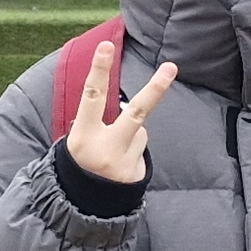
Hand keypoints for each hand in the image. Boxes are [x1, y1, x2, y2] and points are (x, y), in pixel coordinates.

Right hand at [61, 41, 179, 185]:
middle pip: (136, 112)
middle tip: (172, 67)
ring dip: (130, 136)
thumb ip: (96, 119)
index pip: (92, 97)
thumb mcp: (79, 139)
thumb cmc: (82, 160)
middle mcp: (105, 149)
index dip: (99, 71)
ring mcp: (123, 163)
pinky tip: (120, 166)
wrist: (84, 204)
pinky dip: (132, 152)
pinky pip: (141, 148)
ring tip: (112, 153)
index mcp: (83, 136)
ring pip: (140, 131)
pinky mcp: (136, 174)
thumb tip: (125, 101)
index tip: (106, 47)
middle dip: (155, 88)